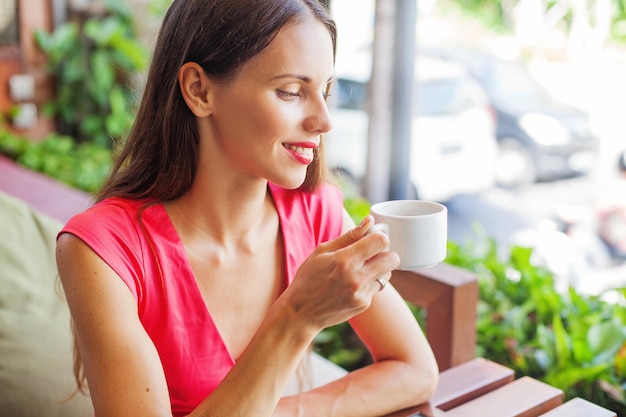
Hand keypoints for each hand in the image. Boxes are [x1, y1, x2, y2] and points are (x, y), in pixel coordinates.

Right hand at [283, 216, 399, 331]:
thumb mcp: (322, 252)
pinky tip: (352, 284)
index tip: (371, 238)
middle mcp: (356, 278)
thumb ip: (349, 236)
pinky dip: (369, 283)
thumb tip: (370, 221)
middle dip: (385, 252)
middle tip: (370, 254)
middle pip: (393, 258)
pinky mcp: (363, 304)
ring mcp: (362, 294)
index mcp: (344, 260)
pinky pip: (377, 287)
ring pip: (388, 274)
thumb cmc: (308, 278)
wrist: (300, 313)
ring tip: (360, 269)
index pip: (381, 241)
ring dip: (379, 269)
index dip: (379, 236)